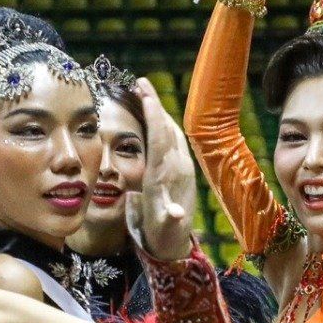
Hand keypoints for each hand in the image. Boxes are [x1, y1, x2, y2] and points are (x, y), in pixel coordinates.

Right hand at [131, 78, 197, 259]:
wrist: (176, 241)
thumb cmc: (163, 233)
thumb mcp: (165, 227)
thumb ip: (170, 219)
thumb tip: (176, 216)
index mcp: (167, 175)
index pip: (161, 139)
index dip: (154, 116)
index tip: (146, 94)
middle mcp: (177, 165)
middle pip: (167, 127)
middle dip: (155, 103)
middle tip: (140, 81)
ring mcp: (181, 164)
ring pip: (171, 129)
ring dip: (158, 109)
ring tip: (144, 90)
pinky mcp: (181, 166)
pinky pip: (171, 137)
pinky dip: (161, 121)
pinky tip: (155, 114)